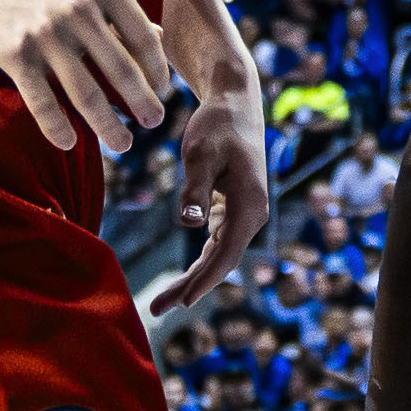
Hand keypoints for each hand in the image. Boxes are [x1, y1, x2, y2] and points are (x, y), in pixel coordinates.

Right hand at [0, 0, 169, 158]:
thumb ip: (121, 9)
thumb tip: (159, 40)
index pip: (144, 41)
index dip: (158, 72)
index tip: (163, 93)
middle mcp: (80, 10)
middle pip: (122, 72)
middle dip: (143, 105)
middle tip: (154, 124)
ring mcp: (46, 33)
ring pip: (87, 94)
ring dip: (108, 127)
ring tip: (123, 145)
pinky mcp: (14, 53)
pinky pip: (43, 102)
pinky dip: (58, 129)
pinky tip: (69, 143)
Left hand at [147, 76, 270, 316]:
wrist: (235, 101)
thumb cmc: (217, 125)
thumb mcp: (200, 153)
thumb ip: (195, 188)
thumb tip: (189, 224)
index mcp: (249, 204)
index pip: (226, 254)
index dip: (204, 281)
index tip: (183, 303)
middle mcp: (253, 213)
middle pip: (222, 261)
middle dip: (192, 287)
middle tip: (157, 309)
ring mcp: (245, 212)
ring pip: (219, 255)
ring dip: (194, 278)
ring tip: (163, 301)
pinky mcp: (234, 207)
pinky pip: (218, 243)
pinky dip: (200, 261)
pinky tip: (184, 276)